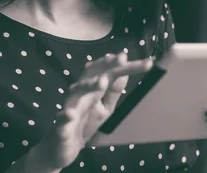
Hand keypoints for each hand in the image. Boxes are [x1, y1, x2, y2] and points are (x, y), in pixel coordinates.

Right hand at [39, 53, 152, 169]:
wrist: (62, 148)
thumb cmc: (84, 124)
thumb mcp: (104, 109)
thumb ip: (113, 93)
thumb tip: (124, 73)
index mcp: (93, 90)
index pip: (110, 72)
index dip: (124, 66)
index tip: (145, 63)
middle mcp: (81, 94)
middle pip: (94, 75)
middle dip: (107, 65)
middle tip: (122, 58)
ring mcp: (70, 108)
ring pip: (77, 93)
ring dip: (89, 85)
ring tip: (102, 81)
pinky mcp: (61, 126)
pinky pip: (62, 120)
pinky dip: (65, 116)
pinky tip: (70, 114)